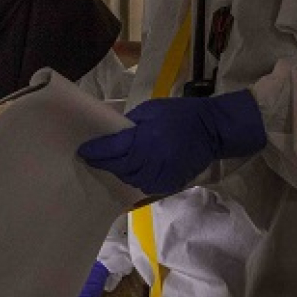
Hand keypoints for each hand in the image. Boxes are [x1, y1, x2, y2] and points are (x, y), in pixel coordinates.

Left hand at [77, 90, 266, 195]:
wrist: (214, 130)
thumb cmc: (181, 114)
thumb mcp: (151, 110)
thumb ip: (130, 124)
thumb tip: (113, 134)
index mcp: (146, 139)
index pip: (113, 150)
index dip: (96, 151)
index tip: (83, 151)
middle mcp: (152, 161)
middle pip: (119, 167)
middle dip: (104, 163)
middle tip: (92, 158)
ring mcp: (162, 175)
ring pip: (130, 179)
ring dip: (119, 172)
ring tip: (109, 164)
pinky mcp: (170, 183)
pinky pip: (145, 186)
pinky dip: (135, 179)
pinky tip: (130, 171)